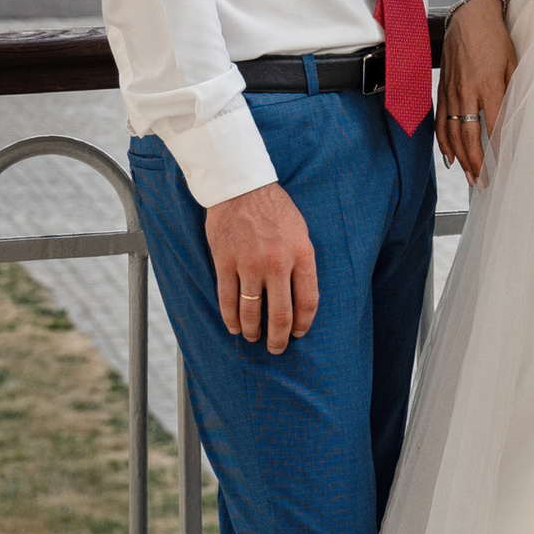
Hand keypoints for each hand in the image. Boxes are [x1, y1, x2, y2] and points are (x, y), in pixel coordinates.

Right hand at [203, 181, 317, 352]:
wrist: (242, 185)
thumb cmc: (274, 208)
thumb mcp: (300, 231)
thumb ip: (301, 262)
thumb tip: (300, 296)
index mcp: (301, 254)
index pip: (307, 301)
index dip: (303, 324)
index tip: (298, 333)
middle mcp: (277, 263)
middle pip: (280, 314)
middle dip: (279, 338)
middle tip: (277, 348)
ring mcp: (249, 264)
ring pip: (251, 312)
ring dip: (253, 331)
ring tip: (254, 338)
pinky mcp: (225, 262)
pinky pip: (227, 299)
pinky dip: (230, 319)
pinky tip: (234, 327)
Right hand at [437, 0, 514, 183]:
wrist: (469, 17)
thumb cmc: (496, 39)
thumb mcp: (514, 63)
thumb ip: (514, 91)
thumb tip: (519, 119)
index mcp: (489, 85)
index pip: (495, 127)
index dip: (500, 150)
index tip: (506, 169)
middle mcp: (467, 92)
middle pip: (470, 137)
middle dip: (477, 163)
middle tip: (484, 183)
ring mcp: (452, 92)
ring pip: (452, 133)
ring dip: (461, 158)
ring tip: (470, 177)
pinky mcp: (442, 89)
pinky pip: (440, 121)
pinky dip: (443, 142)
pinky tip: (449, 157)